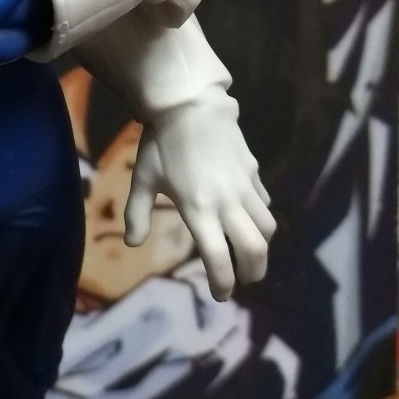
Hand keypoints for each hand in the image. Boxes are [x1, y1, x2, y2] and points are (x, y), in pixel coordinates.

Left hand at [124, 95, 274, 300]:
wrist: (190, 104)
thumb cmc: (161, 143)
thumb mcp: (143, 179)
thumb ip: (136, 214)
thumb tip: (132, 244)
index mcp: (199, 210)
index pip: (218, 258)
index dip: (223, 282)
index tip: (220, 294)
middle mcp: (227, 203)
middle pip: (255, 249)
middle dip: (253, 272)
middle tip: (245, 280)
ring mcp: (245, 187)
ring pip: (267, 227)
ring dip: (262, 246)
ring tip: (251, 254)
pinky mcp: (253, 172)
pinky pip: (263, 202)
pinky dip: (260, 217)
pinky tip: (249, 217)